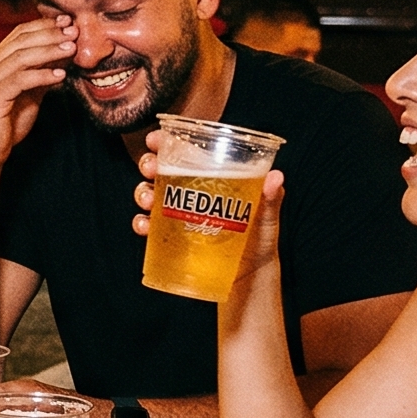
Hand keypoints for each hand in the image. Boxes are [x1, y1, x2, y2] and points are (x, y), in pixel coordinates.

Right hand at [0, 16, 75, 170]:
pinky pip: (20, 80)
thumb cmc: (6, 124)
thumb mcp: (29, 94)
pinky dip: (42, 75)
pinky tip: (60, 75)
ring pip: (21, 57)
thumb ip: (41, 75)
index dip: (44, 26)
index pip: (19, 34)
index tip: (68, 23)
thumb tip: (63, 58)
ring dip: (49, 50)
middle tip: (75, 31)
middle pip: (21, 40)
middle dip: (50, 34)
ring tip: (72, 49)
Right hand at [130, 131, 286, 296]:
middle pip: (161, 168)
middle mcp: (191, 192)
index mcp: (212, 177)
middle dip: (149, 164)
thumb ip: (270, 198)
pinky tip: (144, 226)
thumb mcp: (266, 217)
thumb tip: (276, 177)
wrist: (249, 278)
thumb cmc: (259, 241)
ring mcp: (178, 214)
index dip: (166, 140)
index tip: (155, 139)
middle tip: (151, 169)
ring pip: (150, 194)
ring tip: (148, 201)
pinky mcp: (170, 238)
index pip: (186, 151)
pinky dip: (141, 224)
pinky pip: (148, 226)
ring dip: (142, 192)